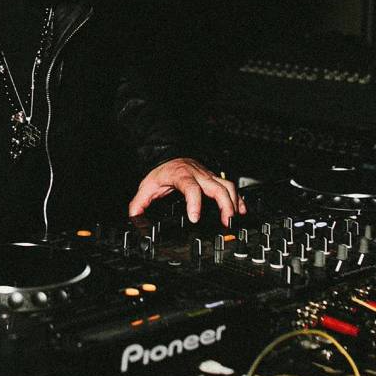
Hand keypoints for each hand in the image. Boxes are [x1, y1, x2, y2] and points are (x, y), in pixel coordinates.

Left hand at [128, 158, 244, 225]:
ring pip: (227, 186)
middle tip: (225, 222)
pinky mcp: (214, 178)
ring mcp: (208, 176)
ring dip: (234, 202)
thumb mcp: (148, 185)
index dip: (194, 202)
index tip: (194, 218)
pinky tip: (241, 210)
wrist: (171, 153)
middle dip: (224, 205)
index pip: (191, 188)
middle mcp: (199, 175)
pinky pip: (230, 186)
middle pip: (216, 188)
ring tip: (234, 219)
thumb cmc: (163, 170)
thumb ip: (140, 202)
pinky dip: (238, 199)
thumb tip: (134, 217)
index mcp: (182, 176)